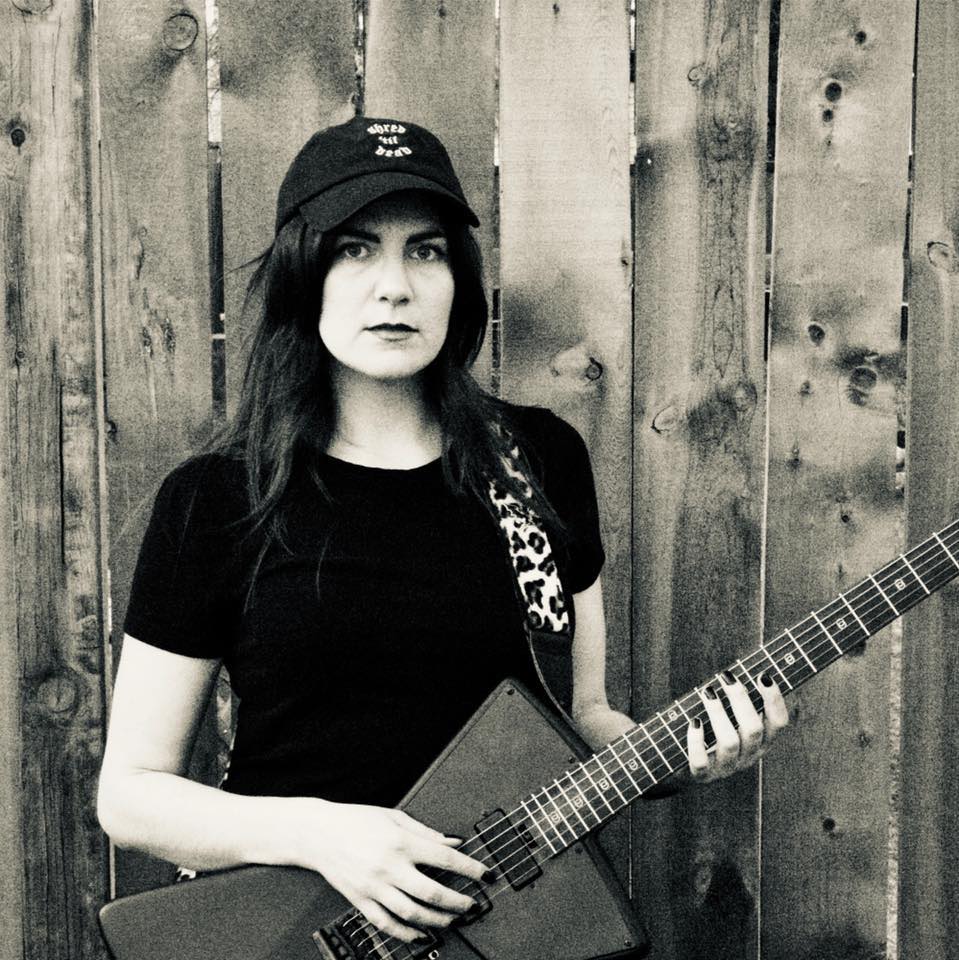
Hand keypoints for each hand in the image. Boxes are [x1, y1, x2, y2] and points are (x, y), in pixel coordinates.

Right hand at [290, 800, 489, 942]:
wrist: (319, 833)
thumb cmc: (356, 820)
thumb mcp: (395, 816)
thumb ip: (426, 832)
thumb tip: (454, 843)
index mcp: (401, 842)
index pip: (445, 859)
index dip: (470, 869)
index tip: (486, 875)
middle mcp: (389, 867)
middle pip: (433, 893)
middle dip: (458, 903)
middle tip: (472, 905)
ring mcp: (374, 887)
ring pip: (412, 914)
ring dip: (437, 921)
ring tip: (452, 920)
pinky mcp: (361, 901)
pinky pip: (387, 924)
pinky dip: (406, 934)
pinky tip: (420, 934)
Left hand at [687, 671, 788, 781]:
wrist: (681, 765)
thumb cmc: (710, 729)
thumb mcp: (731, 715)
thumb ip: (742, 696)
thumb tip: (753, 667)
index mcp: (761, 740)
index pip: (779, 722)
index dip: (775, 700)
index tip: (763, 675)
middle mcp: (748, 755)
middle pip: (754, 729)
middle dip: (741, 700)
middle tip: (726, 677)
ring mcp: (726, 767)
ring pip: (730, 742)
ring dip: (719, 713)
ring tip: (707, 692)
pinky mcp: (701, 775)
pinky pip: (701, 762)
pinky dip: (697, 740)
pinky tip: (694, 721)